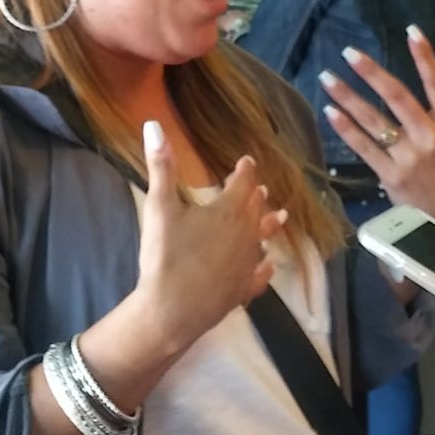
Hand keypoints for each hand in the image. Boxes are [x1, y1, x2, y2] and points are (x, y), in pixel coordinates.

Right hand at [124, 121, 284, 352]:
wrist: (172, 310)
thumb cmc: (166, 256)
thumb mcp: (159, 207)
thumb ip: (161, 165)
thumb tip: (154, 124)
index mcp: (227, 210)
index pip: (242, 183)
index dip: (245, 170)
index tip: (247, 161)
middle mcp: (244, 234)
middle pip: (254, 209)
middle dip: (255, 196)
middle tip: (259, 188)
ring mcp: (247, 264)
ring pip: (263, 239)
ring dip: (269, 225)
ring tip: (280, 216)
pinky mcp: (243, 289)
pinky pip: (260, 275)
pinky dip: (265, 267)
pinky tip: (269, 266)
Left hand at [322, 25, 434, 227]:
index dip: (425, 58)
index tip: (411, 31)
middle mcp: (428, 138)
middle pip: (399, 99)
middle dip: (373, 73)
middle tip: (350, 52)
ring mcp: (406, 157)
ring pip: (375, 122)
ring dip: (349, 98)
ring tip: (327, 77)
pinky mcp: (388, 174)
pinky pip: (364, 147)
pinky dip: (346, 130)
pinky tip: (330, 111)